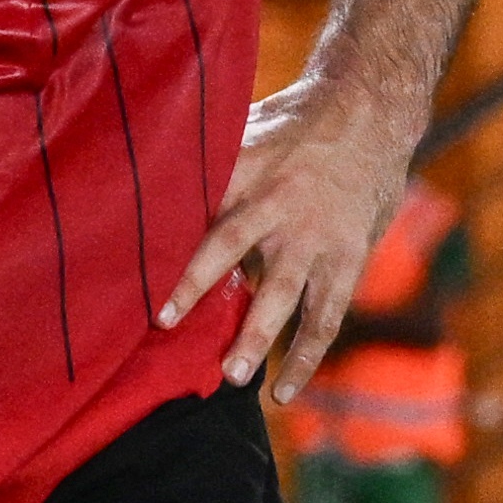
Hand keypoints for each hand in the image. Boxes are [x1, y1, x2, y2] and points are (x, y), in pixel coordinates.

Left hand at [167, 63, 430, 407]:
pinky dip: (307, 358)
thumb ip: (207, 161)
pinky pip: (325, 318)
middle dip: (197, 284)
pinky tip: (283, 391)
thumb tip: (141, 184)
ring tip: (232, 377)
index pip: (196, 204)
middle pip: (231, 246)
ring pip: (283, 296)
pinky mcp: (347, 260)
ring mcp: (315, 237)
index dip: (163, 232)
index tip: (129, 258)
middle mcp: (278, 204)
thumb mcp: (246, 125)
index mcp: (245, 167)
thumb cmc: (293, 122)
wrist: (372, 110)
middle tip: (164, 322)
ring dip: (258, 338)